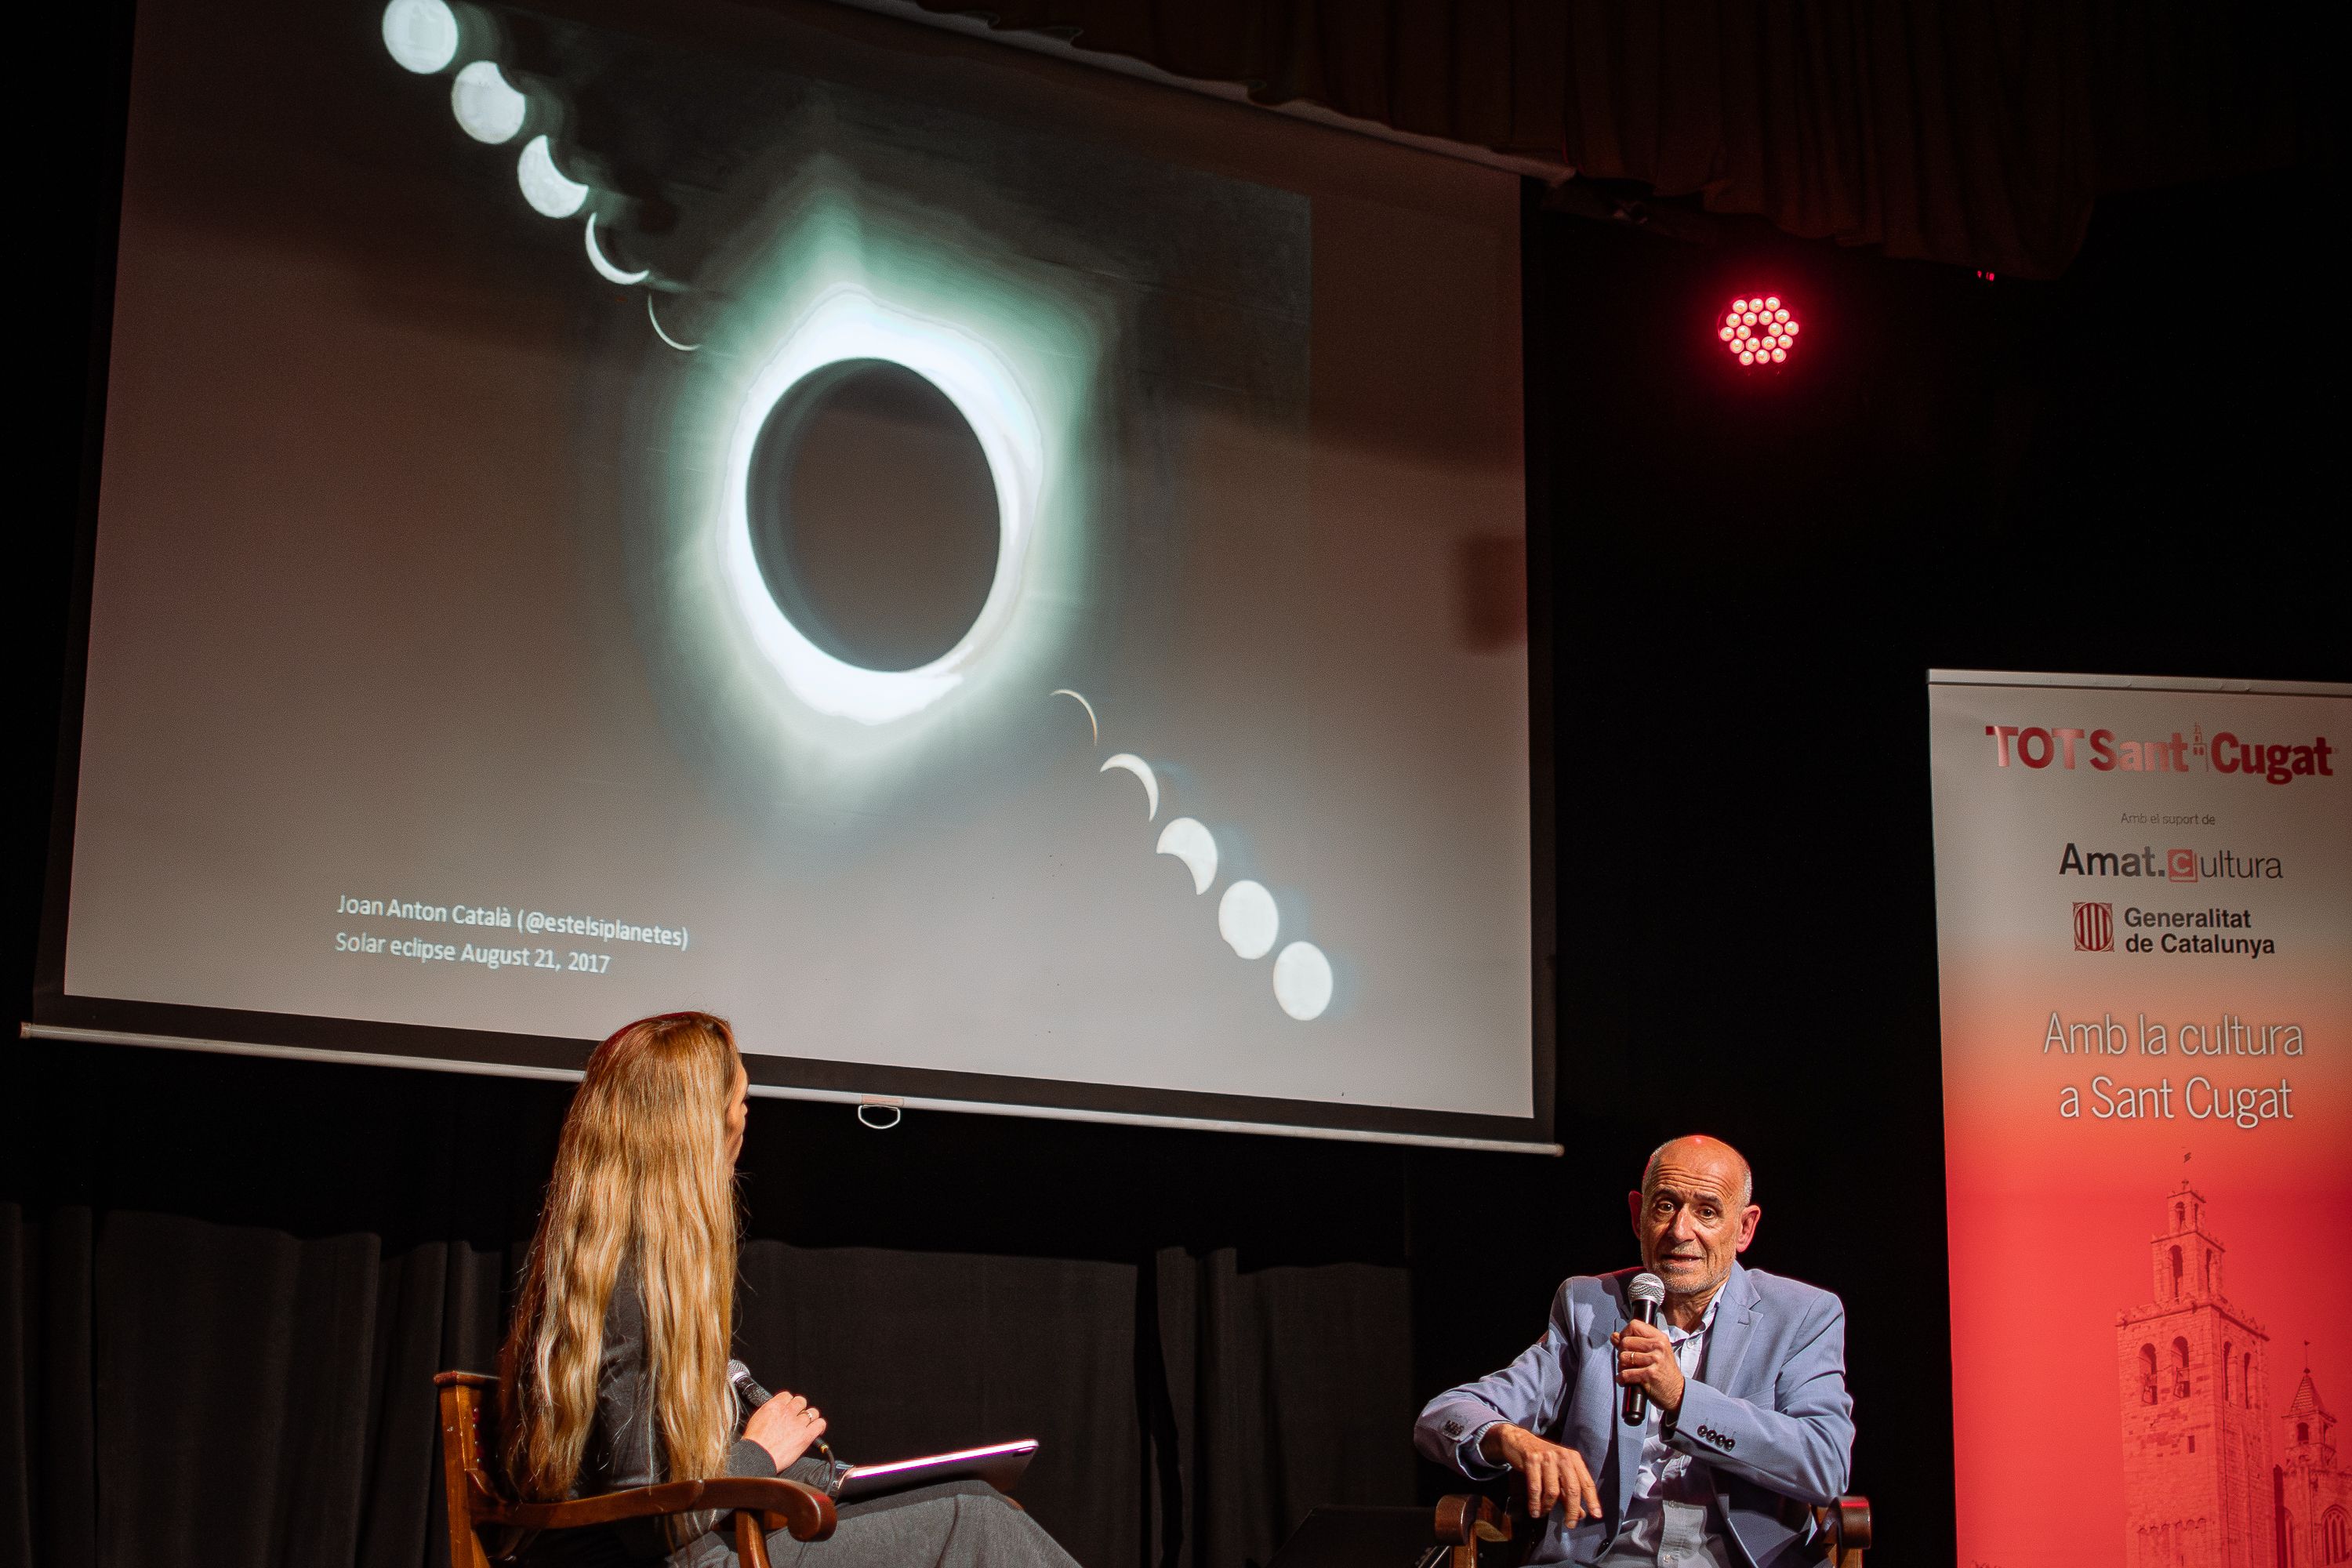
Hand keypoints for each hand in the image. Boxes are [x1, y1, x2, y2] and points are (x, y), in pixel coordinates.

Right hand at [744, 1389, 827, 1469]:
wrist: (757, 1457)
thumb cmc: (754, 1443)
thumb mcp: (756, 1419)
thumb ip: (768, 1412)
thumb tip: (773, 1411)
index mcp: (775, 1406)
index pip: (787, 1396)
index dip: (788, 1402)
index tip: (788, 1408)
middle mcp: (788, 1412)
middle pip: (801, 1401)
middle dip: (800, 1408)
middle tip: (797, 1417)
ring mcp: (798, 1424)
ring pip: (812, 1412)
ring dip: (811, 1417)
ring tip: (807, 1423)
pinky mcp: (806, 1436)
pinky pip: (820, 1424)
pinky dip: (820, 1426)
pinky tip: (817, 1429)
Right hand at [1481, 1423, 1602, 1523]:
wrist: (1520, 1440)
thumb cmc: (1543, 1459)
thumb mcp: (1559, 1472)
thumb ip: (1569, 1493)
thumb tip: (1581, 1514)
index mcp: (1574, 1458)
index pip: (1586, 1482)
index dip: (1592, 1500)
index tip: (1596, 1515)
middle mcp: (1563, 1456)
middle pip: (1572, 1488)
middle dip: (1572, 1510)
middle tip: (1570, 1524)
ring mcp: (1547, 1457)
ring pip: (1553, 1490)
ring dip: (1548, 1506)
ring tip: (1543, 1513)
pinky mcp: (1531, 1460)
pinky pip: (1535, 1487)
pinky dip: (1535, 1502)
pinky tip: (1535, 1511)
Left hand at [1609, 1320, 1685, 1413]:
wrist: (1677, 1393)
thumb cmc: (1664, 1372)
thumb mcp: (1654, 1353)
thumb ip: (1634, 1342)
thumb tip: (1614, 1336)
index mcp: (1660, 1338)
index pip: (1634, 1325)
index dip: (1625, 1334)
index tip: (1625, 1345)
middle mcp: (1658, 1346)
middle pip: (1625, 1342)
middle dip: (1621, 1353)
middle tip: (1627, 1363)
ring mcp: (1655, 1360)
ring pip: (1623, 1357)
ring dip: (1621, 1367)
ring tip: (1628, 1372)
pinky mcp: (1650, 1374)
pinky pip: (1625, 1373)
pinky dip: (1621, 1379)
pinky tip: (1625, 1381)